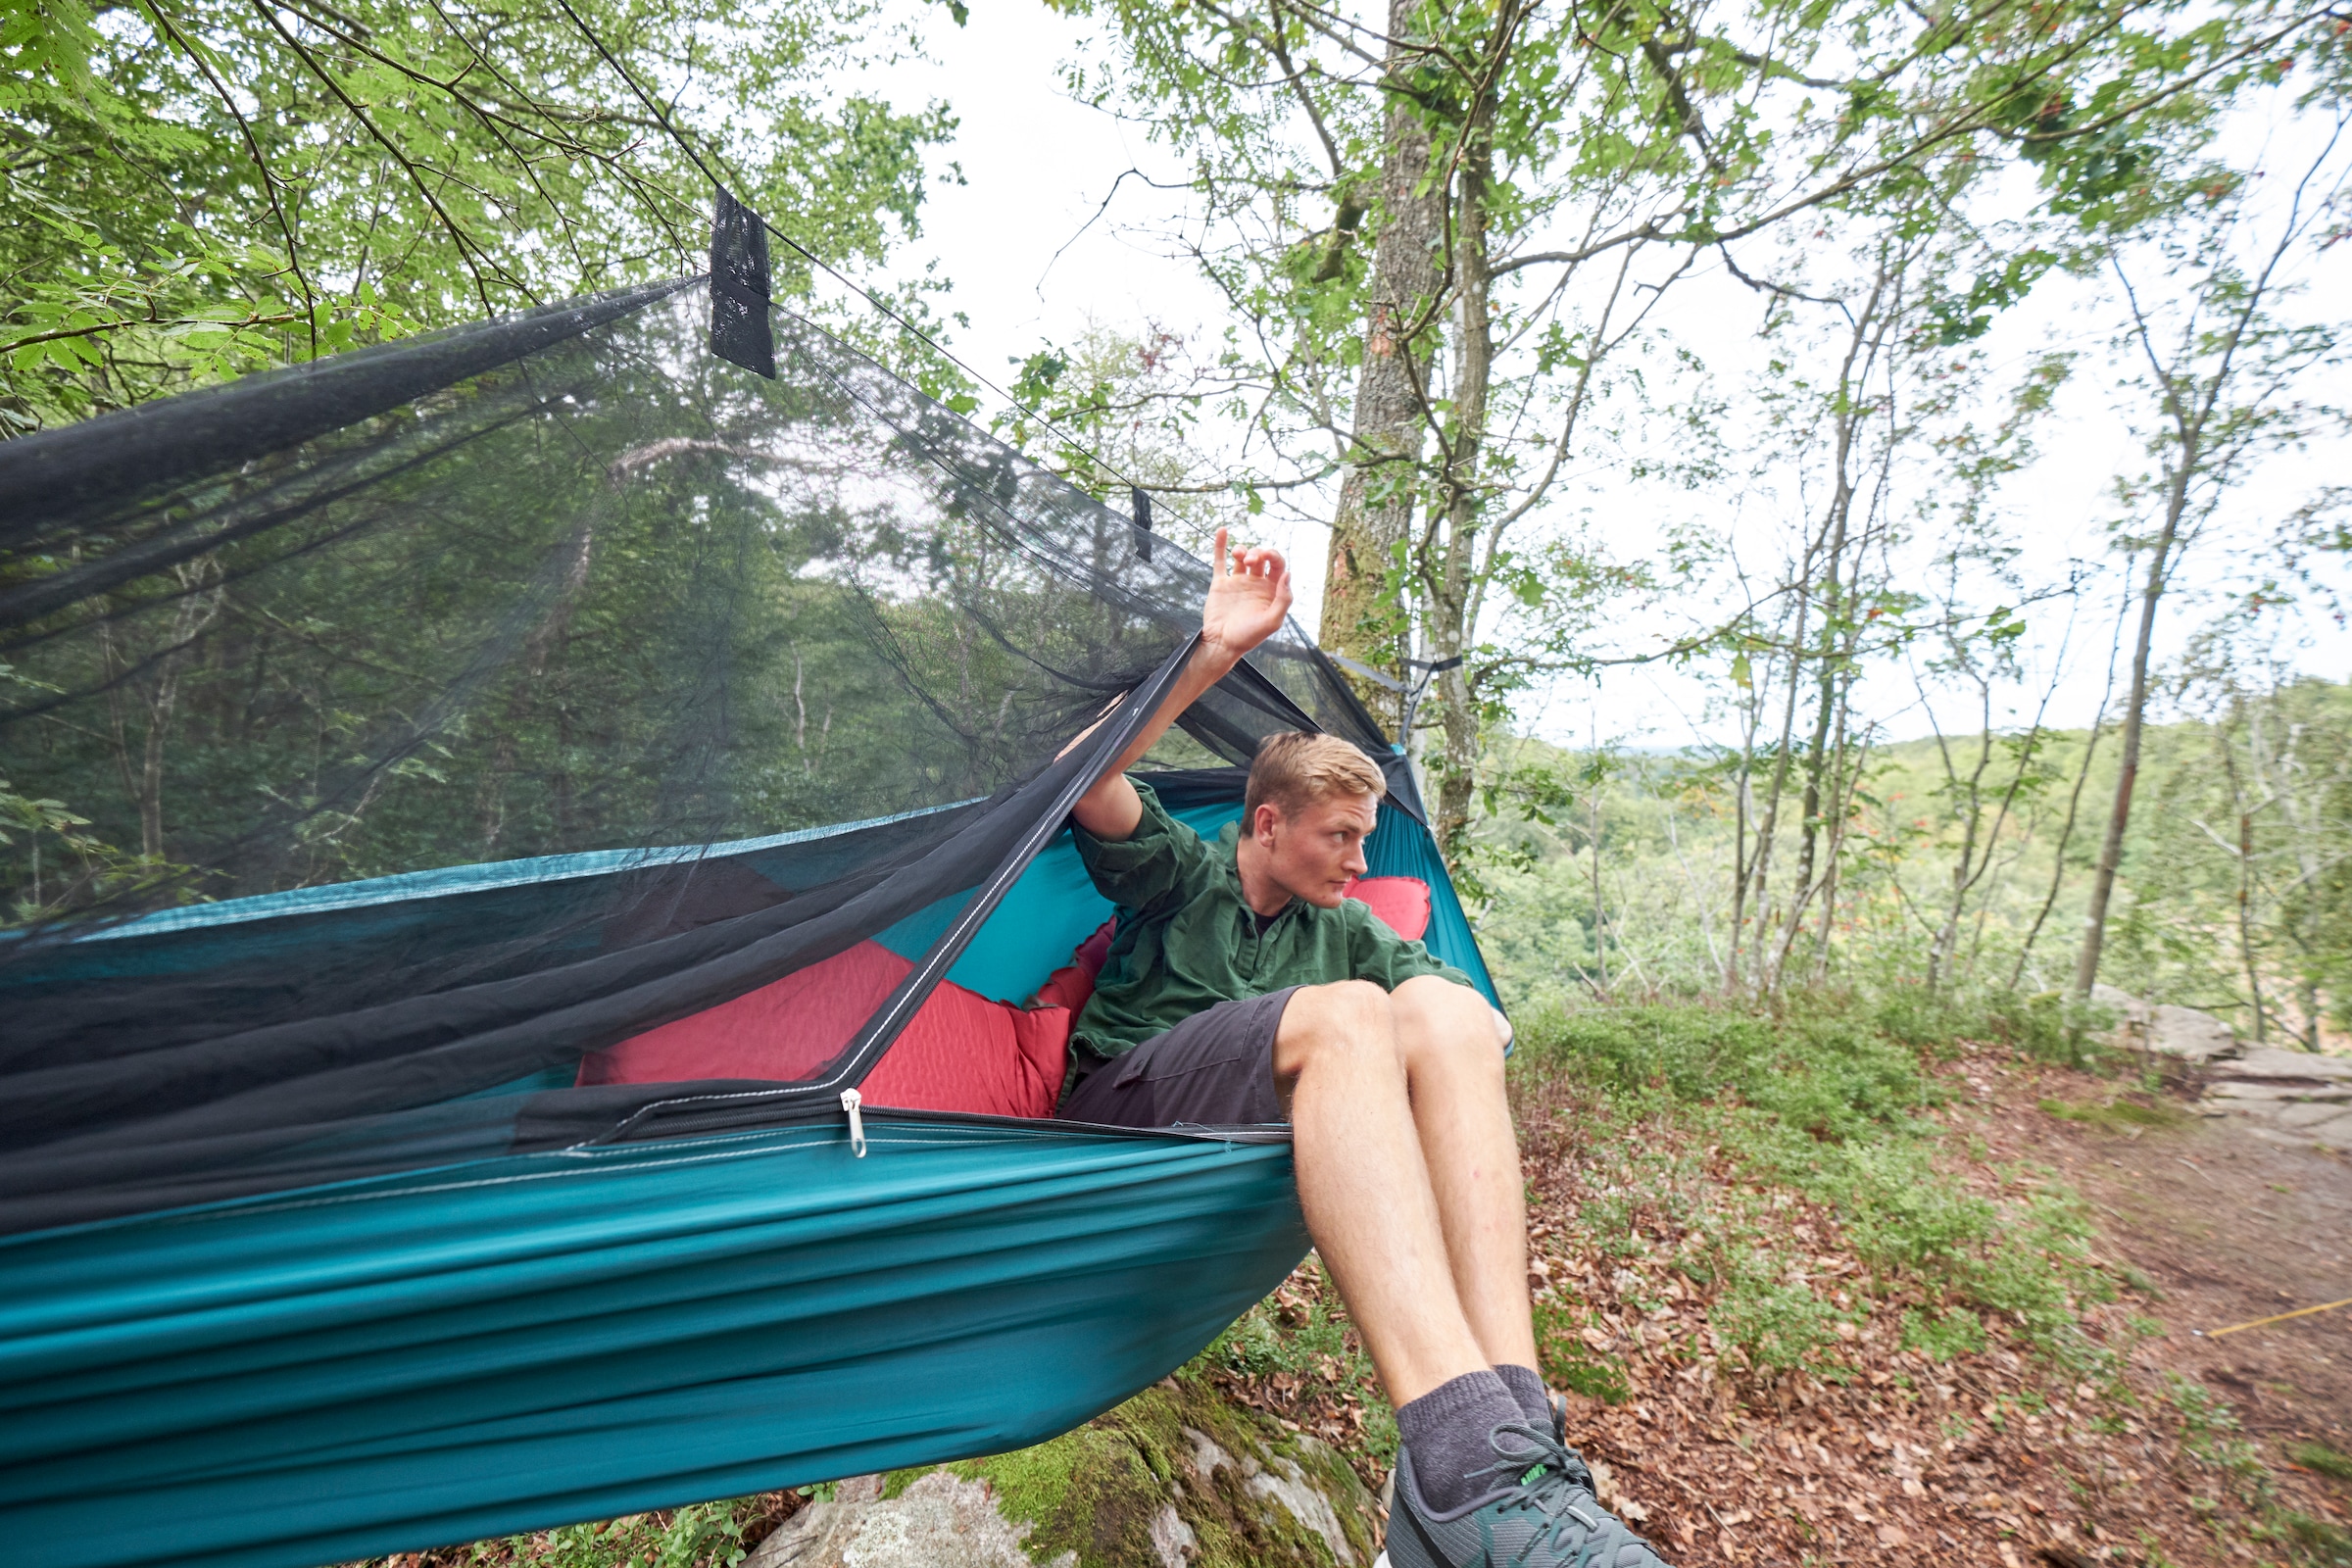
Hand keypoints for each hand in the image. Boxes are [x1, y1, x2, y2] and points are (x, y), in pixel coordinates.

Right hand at [1201, 527, 1292, 664]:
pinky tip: (1223, 530)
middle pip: (1260, 558)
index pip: (1278, 565)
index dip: (1274, 556)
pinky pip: (1220, 560)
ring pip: (1242, 556)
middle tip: (1251, 561)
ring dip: (1242, 549)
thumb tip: (1288, 573)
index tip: (1267, 557)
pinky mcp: (1220, 583)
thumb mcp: (1272, 621)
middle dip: (1258, 553)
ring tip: (1240, 555)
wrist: (1222, 643)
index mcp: (1271, 591)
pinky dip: (1221, 544)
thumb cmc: (1249, 636)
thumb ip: (1284, 599)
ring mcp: (1237, 582)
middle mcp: (1256, 584)